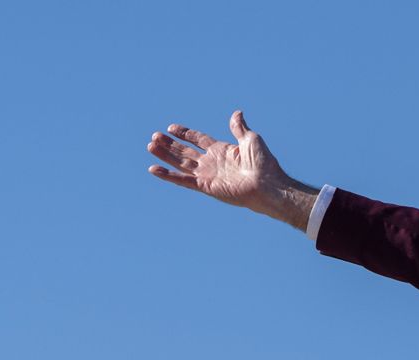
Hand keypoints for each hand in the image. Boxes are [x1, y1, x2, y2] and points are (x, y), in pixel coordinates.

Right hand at [147, 111, 316, 229]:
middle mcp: (212, 163)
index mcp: (222, 151)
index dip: (185, 133)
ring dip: (165, 155)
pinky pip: (183, 180)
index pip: (198, 140)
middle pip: (185, 151)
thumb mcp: (250, 139)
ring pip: (180, 163)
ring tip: (150, 146)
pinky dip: (168, 175)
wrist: (267, 184)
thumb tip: (237, 113)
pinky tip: (154, 169)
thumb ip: (239, 127)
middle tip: (154, 136)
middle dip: (170, 144)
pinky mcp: (205, 186)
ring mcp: (208, 175)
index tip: (171, 127)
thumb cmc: (263, 163)